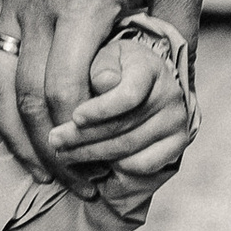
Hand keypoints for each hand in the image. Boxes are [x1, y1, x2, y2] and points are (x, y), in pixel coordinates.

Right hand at [0, 0, 204, 190]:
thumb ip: (176, 39)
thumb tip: (177, 98)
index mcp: (85, 0)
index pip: (67, 91)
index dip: (80, 138)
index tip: (101, 167)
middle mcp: (39, 0)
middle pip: (29, 97)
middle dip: (50, 149)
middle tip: (75, 182)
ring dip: (15, 130)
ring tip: (41, 164)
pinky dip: (0, 96)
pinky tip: (18, 121)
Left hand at [52, 24, 194, 199]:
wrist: (142, 83)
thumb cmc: (113, 70)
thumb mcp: (103, 59)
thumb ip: (101, 68)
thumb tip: (103, 82)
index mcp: (150, 67)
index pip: (128, 95)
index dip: (99, 110)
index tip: (74, 117)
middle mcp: (170, 95)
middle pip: (122, 128)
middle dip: (82, 138)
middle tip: (54, 142)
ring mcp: (176, 122)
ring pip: (127, 151)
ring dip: (91, 157)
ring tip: (65, 156)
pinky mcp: (176, 145)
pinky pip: (143, 167)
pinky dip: (116, 171)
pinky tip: (94, 166)